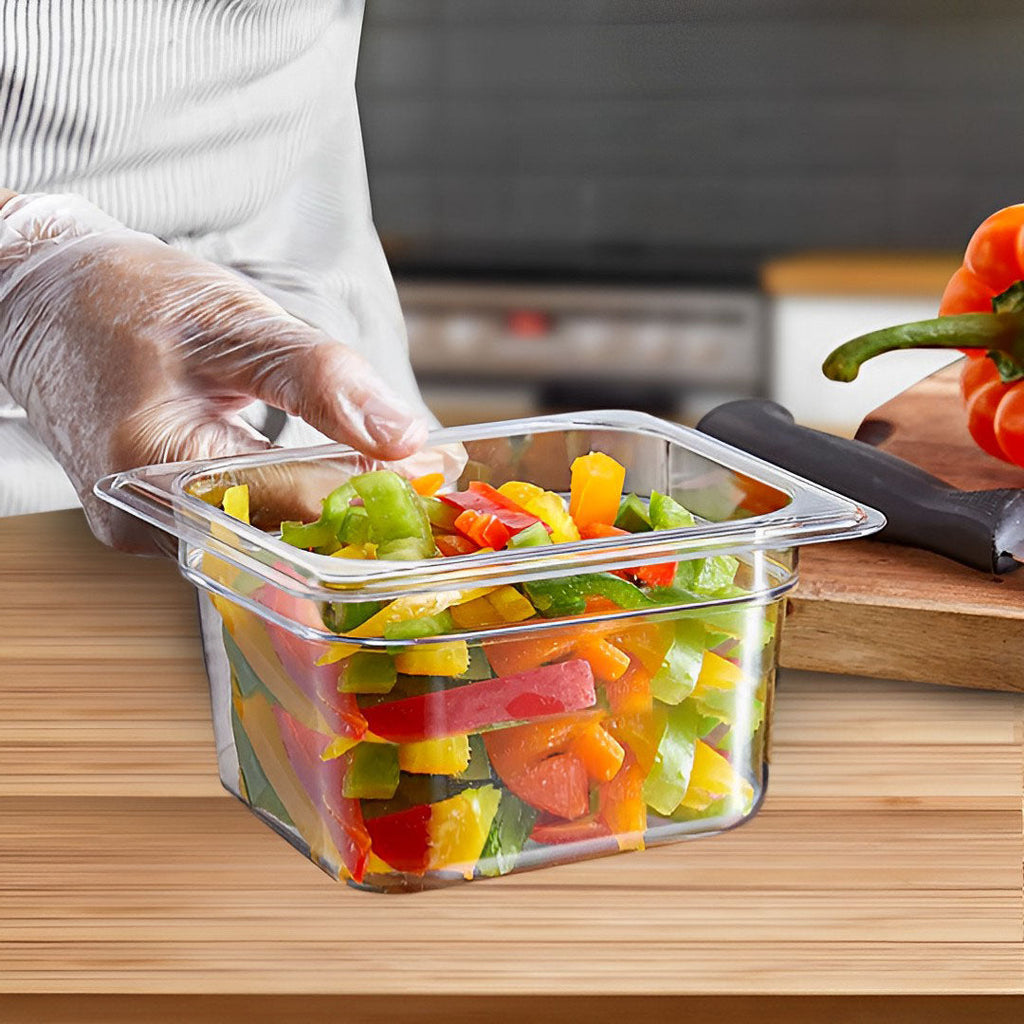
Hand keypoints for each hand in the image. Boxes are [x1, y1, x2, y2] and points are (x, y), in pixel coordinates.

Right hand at [0, 192, 428, 550]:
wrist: (46, 302)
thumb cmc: (125, 298)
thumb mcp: (230, 318)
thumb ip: (318, 377)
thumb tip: (402, 434)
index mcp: (155, 467)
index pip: (297, 501)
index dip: (377, 488)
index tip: (437, 468)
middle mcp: (148, 520)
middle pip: (286, 534)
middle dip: (365, 509)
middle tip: (431, 476)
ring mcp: (152, 528)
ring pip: (269, 536)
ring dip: (336, 508)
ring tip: (396, 473)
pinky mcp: (163, 521)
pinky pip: (247, 524)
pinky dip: (299, 501)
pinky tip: (342, 478)